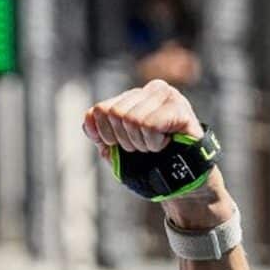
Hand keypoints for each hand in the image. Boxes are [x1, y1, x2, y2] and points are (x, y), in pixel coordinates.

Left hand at [82, 79, 203, 156]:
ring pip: (132, 119)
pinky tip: (166, 144)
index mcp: (133, 97)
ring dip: (142, 143)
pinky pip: (150, 125)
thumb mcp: (118, 149)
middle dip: (126, 141)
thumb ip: (99, 133)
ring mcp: (167, 95)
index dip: (106, 136)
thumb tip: (88, 118)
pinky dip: (154, 143)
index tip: (124, 146)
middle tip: (143, 148)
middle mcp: (150, 90)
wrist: (181, 180)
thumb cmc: (151, 163)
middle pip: (115, 114)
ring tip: (155, 146)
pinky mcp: (179, 107)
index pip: (100, 110)